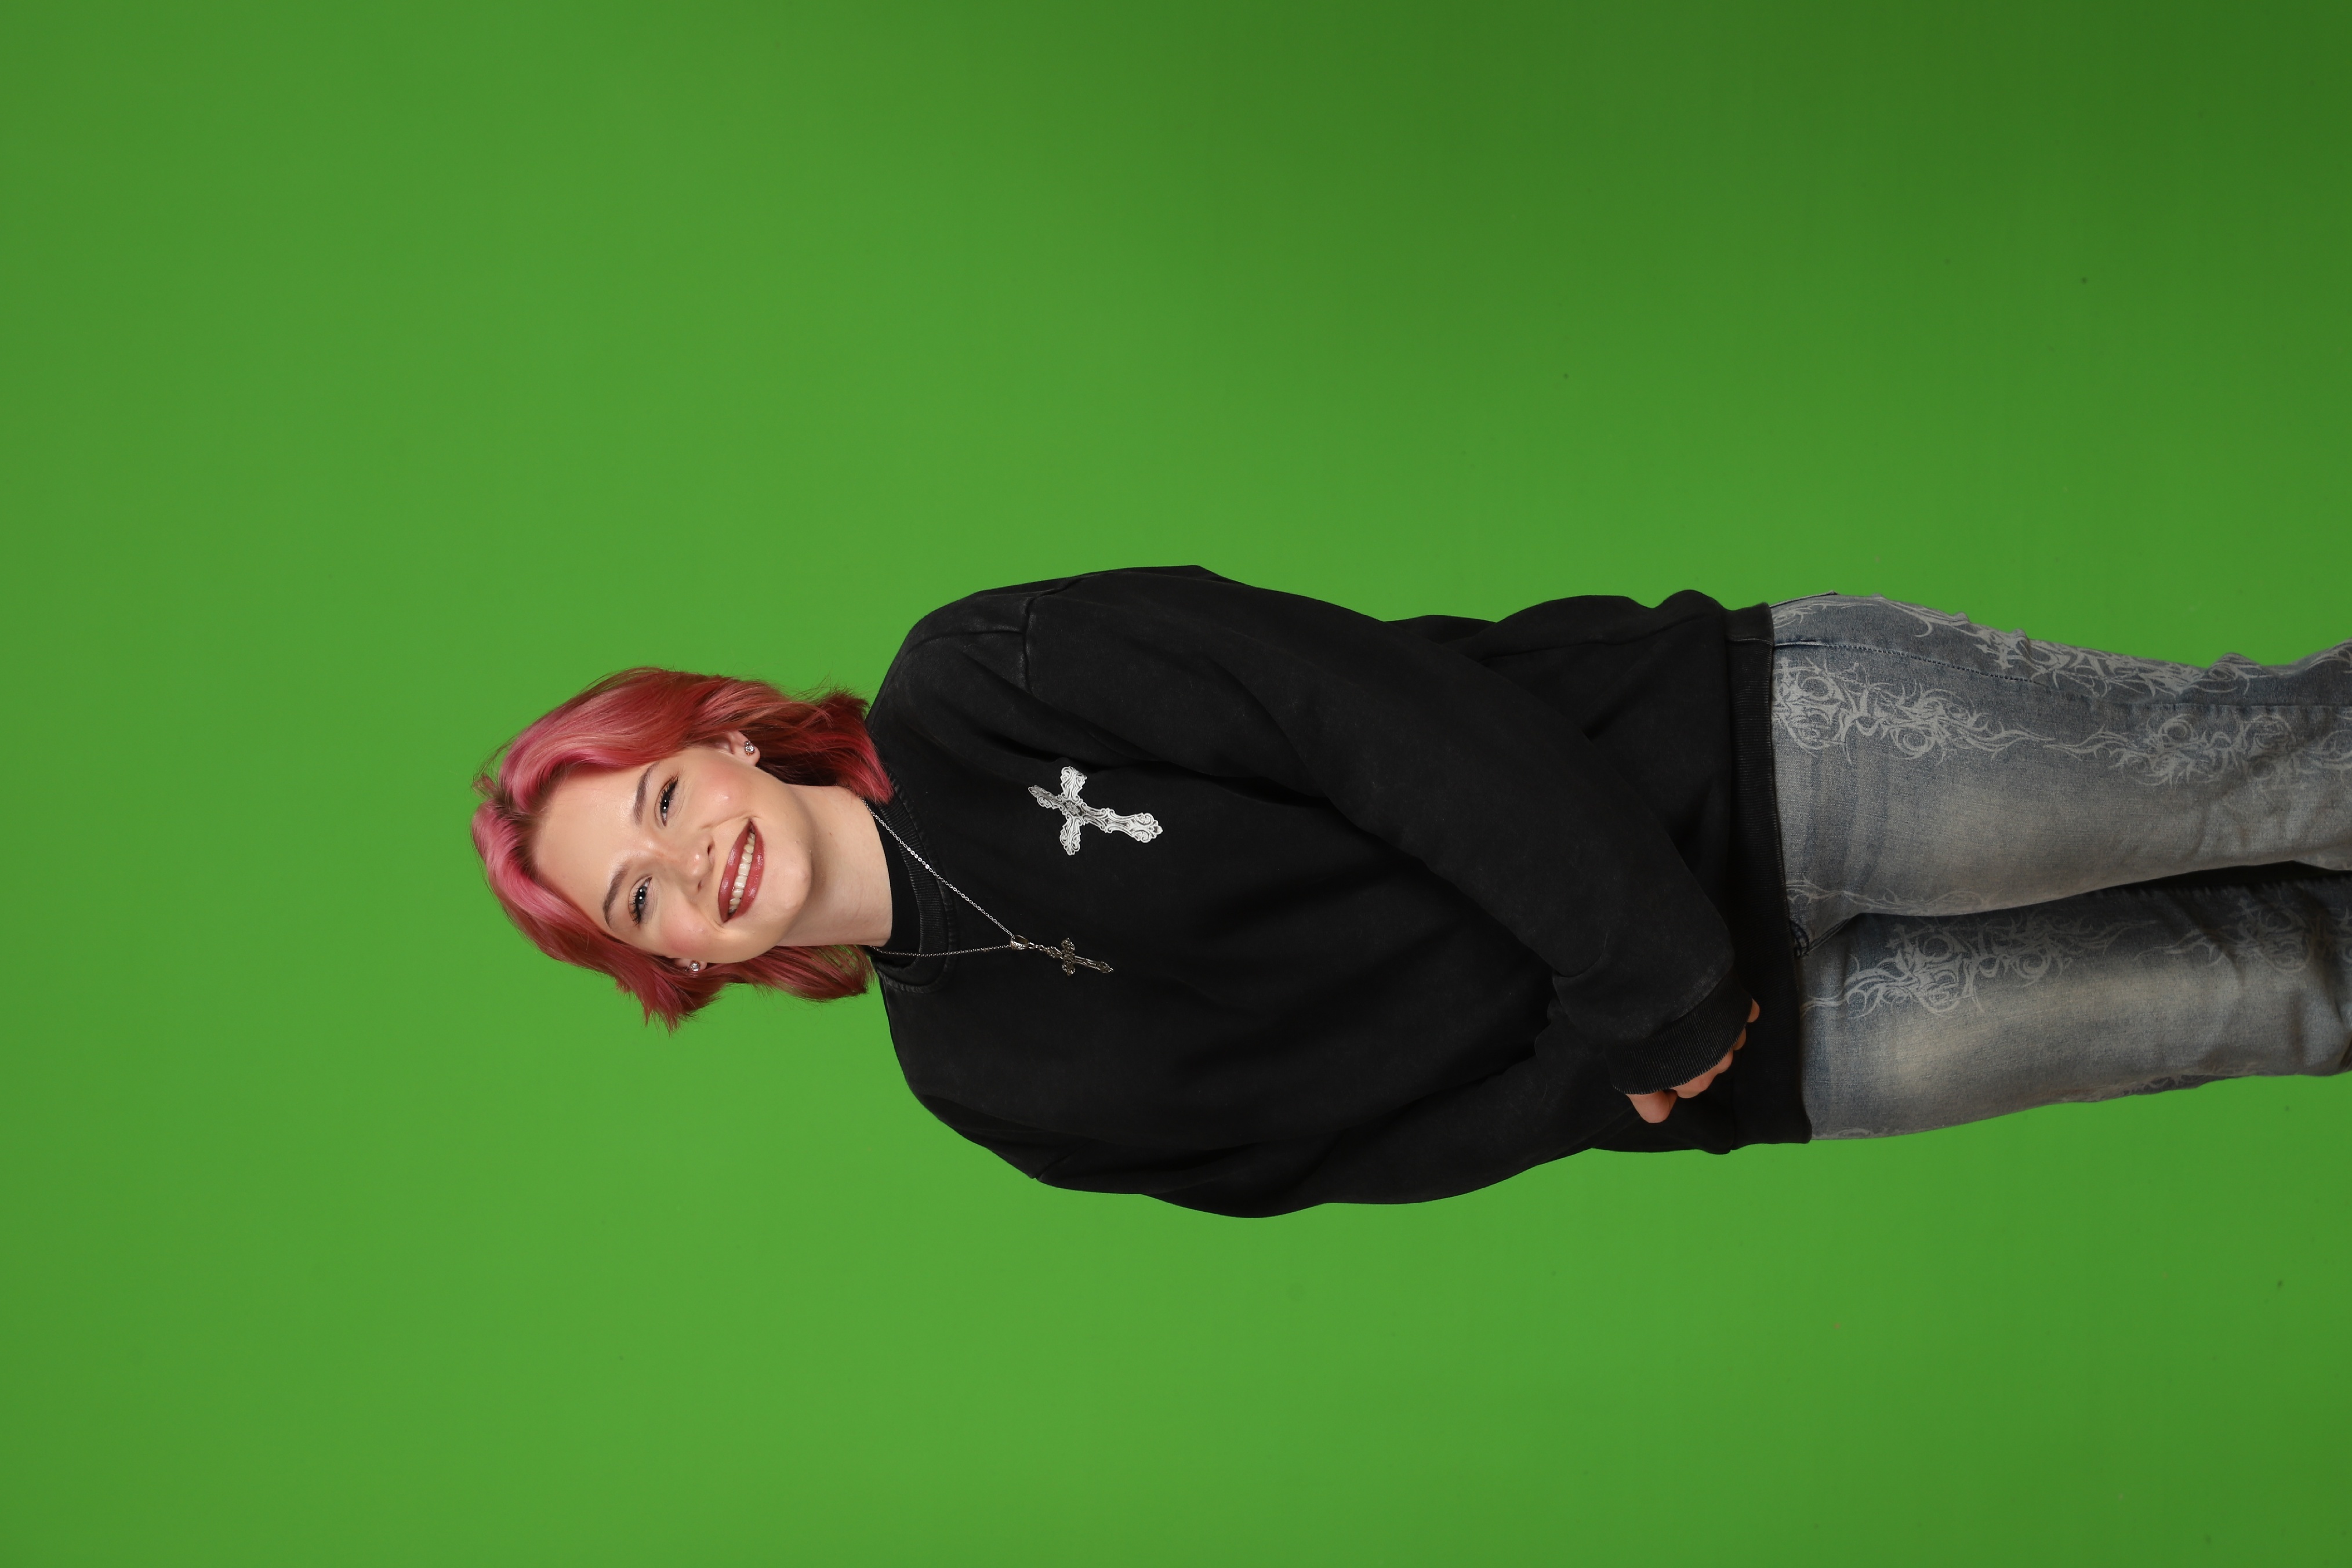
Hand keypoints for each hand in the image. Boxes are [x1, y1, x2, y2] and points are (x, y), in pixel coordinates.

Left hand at [1627, 1000, 1758, 1124]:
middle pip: (1704, 1069)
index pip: (1686, 1094)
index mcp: (1694, 1083)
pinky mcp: (1741, 1009)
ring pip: (1722, 1043)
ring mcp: (1733, 1036)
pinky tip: (1709, 1001)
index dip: (1669, 1084)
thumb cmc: (1642, 1035)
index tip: (1655, 1067)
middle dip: (1688, 1058)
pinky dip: (1728, 1012)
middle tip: (1665, 1036)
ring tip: (1682, 1016)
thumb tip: (1659, 1113)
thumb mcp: (1631, 1075)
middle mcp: (1718, 1065)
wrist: (1662, 988)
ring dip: (1708, 1034)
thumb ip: (1647, 1099)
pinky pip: (1738, 1016)